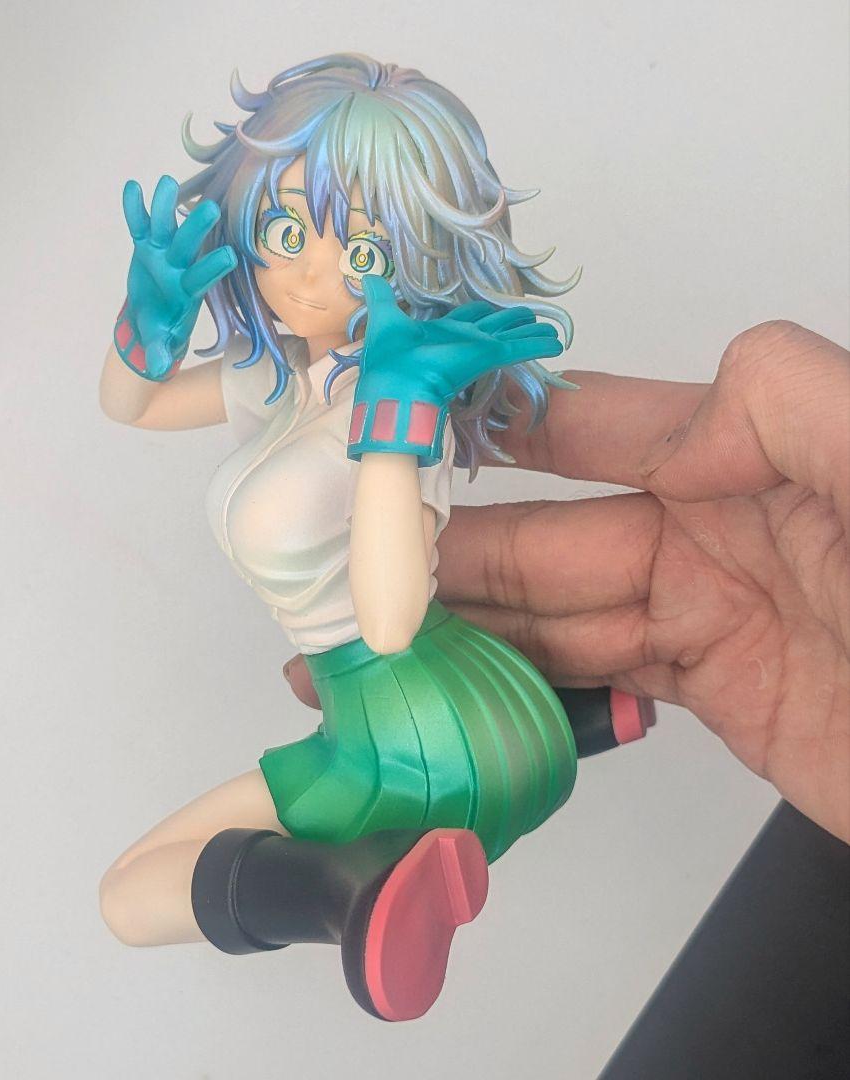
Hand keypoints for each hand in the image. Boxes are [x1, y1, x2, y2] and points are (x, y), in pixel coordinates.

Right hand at [115, 176, 236, 379]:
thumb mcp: (160, 343)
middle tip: (212, 207)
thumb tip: (159, 368)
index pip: (203, 277)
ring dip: (166, 206)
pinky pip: (139, 225)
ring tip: (167, 182)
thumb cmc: (160, 331)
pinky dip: (136, 209)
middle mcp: (178, 267)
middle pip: (188, 245)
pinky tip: (132, 187)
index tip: (229, 254)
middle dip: (197, 228)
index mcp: (187, 291)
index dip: (214, 266)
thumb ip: (160, 352)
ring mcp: (161, 254)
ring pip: (165, 227)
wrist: (149, 318)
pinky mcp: (144, 246)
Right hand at [289, 321, 849, 842]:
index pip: (582, 432)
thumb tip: (690, 396)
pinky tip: (459, 694)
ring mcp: (702, 615)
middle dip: (445, 552)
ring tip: (375, 648)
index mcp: (735, 461)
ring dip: (464, 630)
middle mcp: (705, 529)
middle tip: (352, 575)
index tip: (399, 434)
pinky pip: (593, 680)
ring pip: (554, 615)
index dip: (489, 429)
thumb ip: (793, 403)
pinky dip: (524, 685)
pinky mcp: (710, 695)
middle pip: (542, 537)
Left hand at [348, 278, 564, 463]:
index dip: (481, 311)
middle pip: (496, 326)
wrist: (394, 387)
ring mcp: (478, 349)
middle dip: (513, 320)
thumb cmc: (388, 360)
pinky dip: (538, 344)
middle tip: (531, 315)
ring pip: (512, 336)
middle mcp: (463, 341)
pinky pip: (519, 347)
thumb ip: (380, 298)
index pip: (468, 318)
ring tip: (551, 331)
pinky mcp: (488, 356)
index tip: (493, 307)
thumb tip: (367, 276)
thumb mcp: (383, 320)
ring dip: (532, 332)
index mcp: (442, 333)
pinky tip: (556, 342)